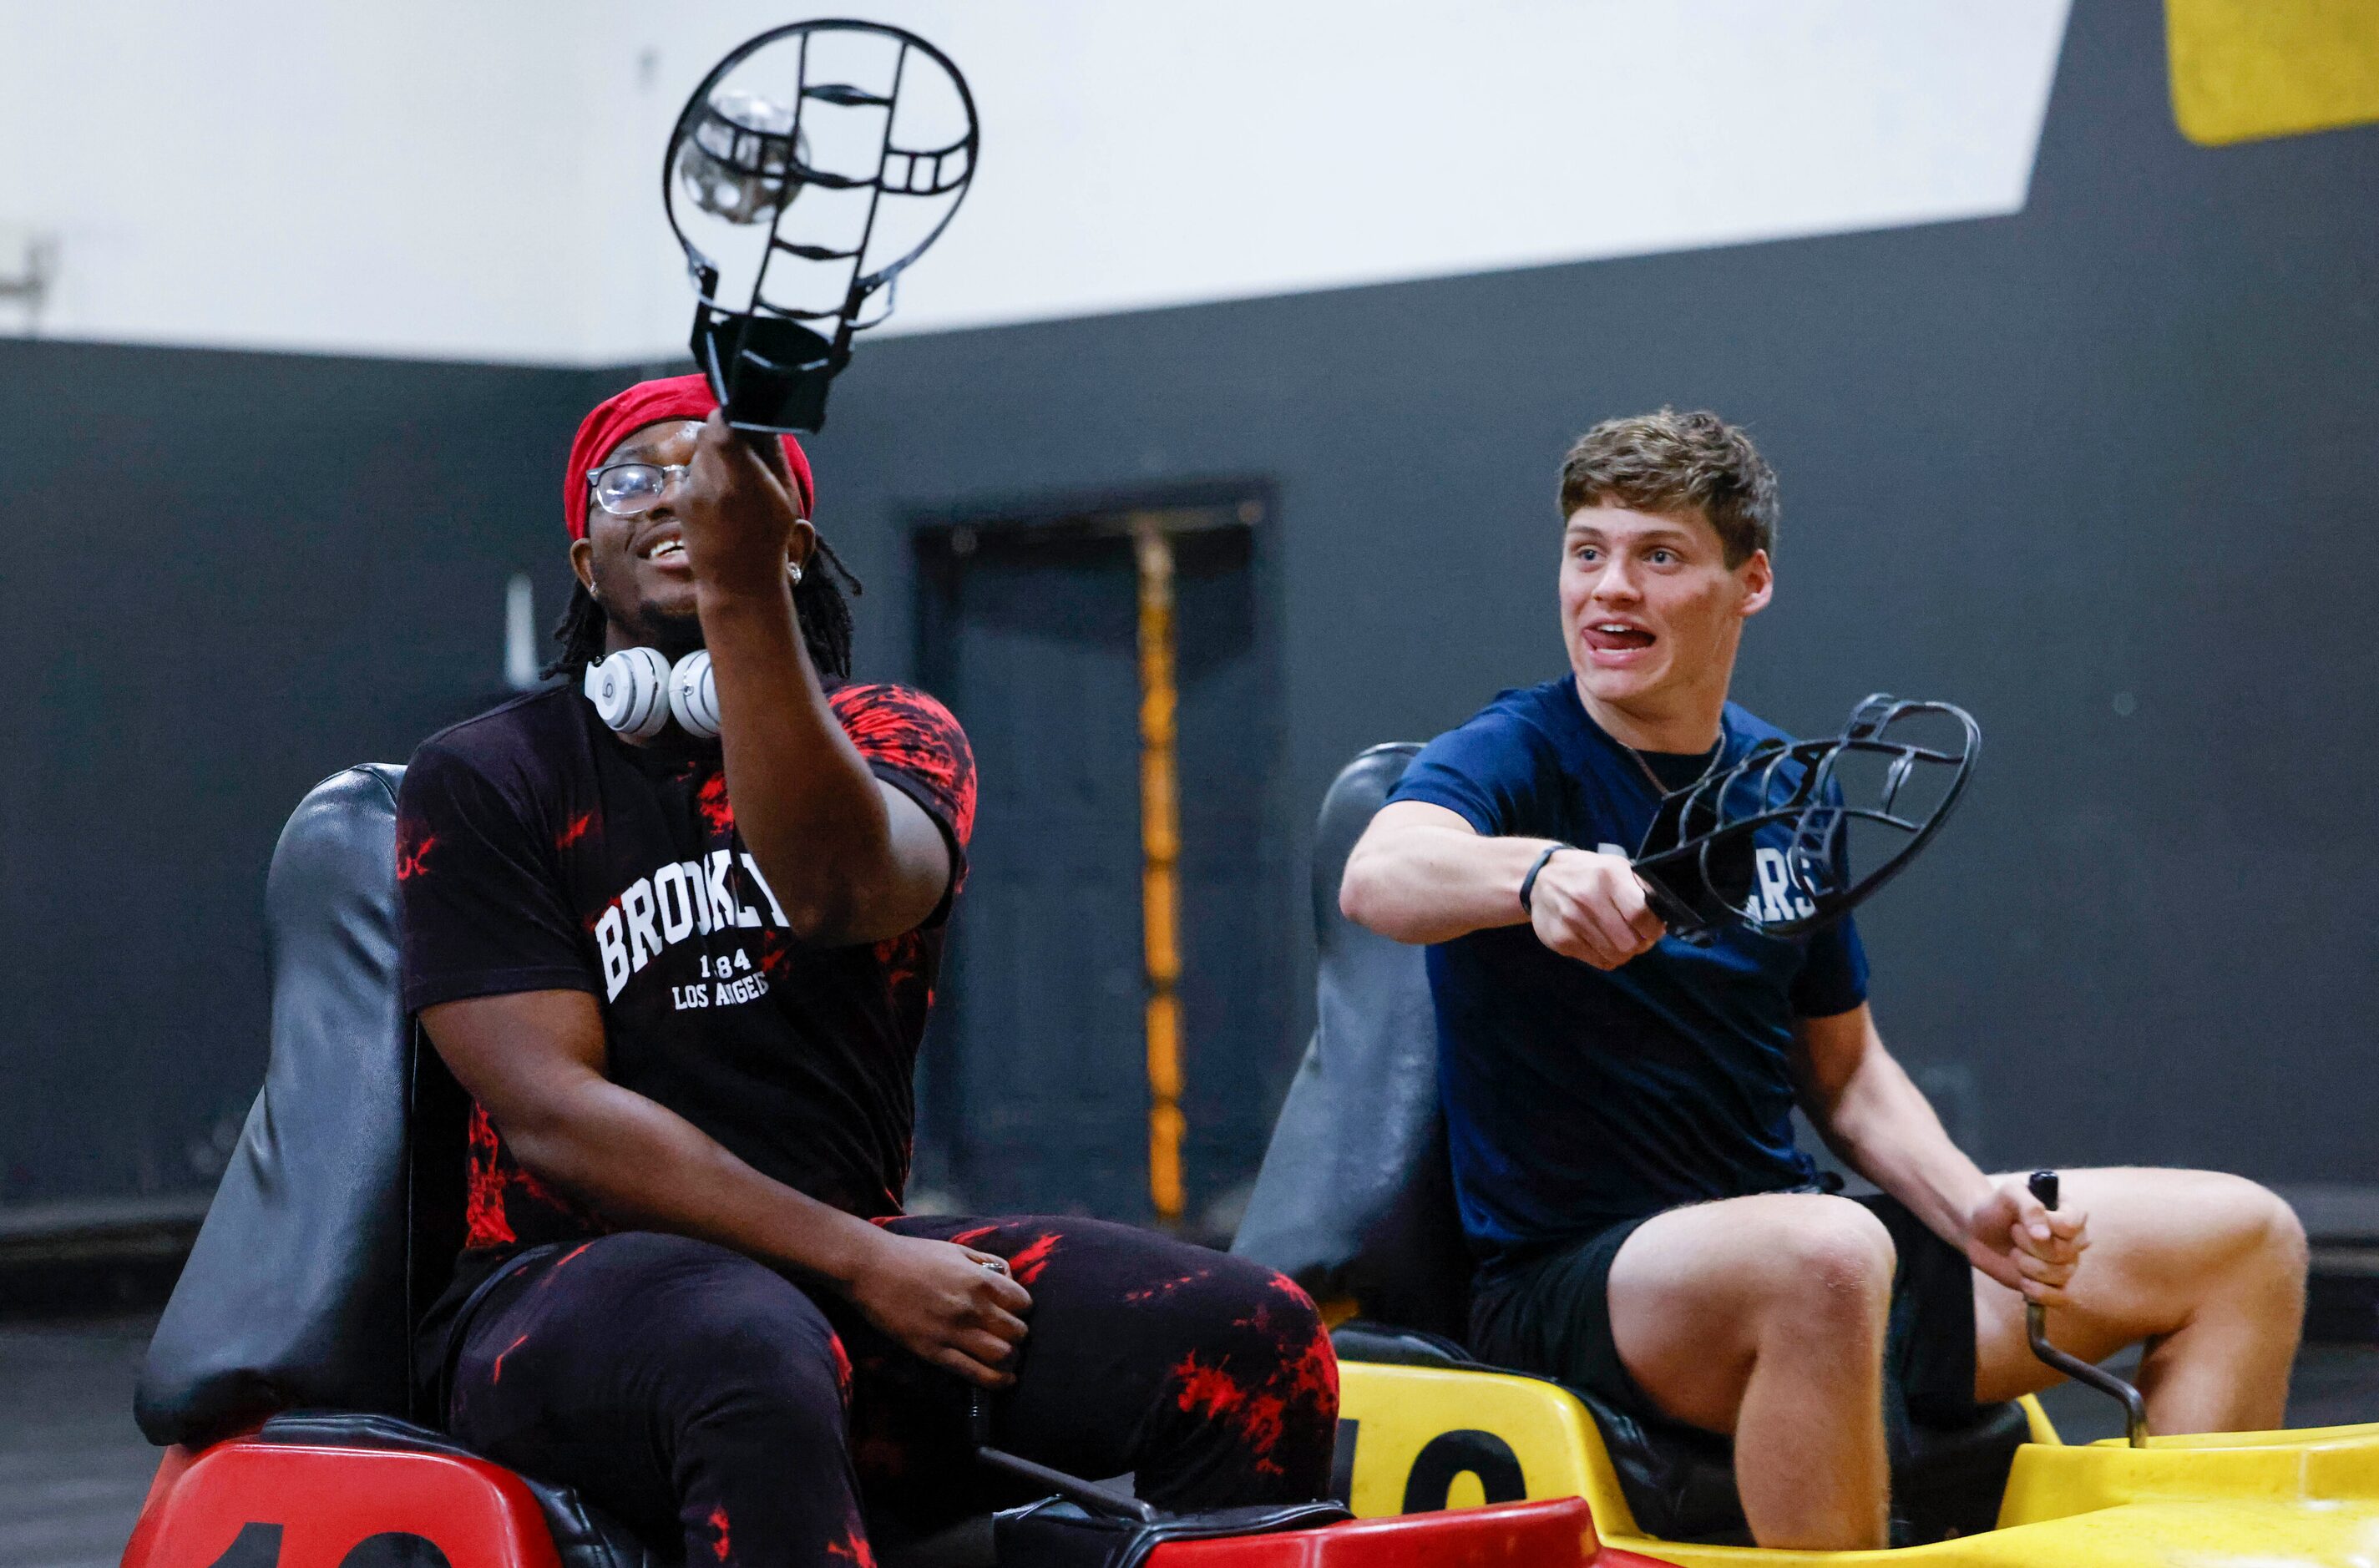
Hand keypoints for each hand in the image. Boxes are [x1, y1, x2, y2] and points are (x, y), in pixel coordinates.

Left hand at [678, 412, 815, 594]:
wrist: (738, 582)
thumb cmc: (770, 540)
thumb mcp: (786, 494)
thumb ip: (772, 452)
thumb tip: (762, 420)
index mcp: (740, 478)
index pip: (722, 424)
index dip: (730, 415)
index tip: (744, 420)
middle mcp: (709, 481)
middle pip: (709, 433)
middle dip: (726, 435)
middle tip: (746, 453)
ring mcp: (690, 491)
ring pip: (700, 452)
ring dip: (717, 456)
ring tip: (737, 483)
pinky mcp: (679, 500)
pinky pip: (693, 473)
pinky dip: (707, 476)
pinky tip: (723, 500)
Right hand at [845, 1233, 1032, 1387]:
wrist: (872, 1269)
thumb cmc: (914, 1255)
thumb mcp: (958, 1249)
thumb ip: (988, 1263)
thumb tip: (1009, 1280)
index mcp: (981, 1280)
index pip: (1024, 1303)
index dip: (1022, 1309)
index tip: (1012, 1312)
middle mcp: (973, 1308)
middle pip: (1018, 1332)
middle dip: (1017, 1335)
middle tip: (1006, 1335)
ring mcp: (954, 1332)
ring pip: (1003, 1356)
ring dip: (1009, 1359)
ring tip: (1003, 1357)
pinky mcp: (935, 1353)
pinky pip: (976, 1374)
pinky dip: (996, 1381)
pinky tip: (1002, 1381)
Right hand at [1528, 848, 1665, 968]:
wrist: (1540, 877)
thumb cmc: (1588, 873)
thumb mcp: (1616, 868)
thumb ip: (1639, 889)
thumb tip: (1662, 918)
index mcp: (1608, 876)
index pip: (1640, 914)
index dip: (1653, 929)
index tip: (1653, 930)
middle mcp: (1588, 898)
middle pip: (1629, 942)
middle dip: (1640, 944)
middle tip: (1637, 938)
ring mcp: (1571, 921)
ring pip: (1615, 956)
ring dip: (1623, 953)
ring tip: (1618, 941)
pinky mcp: (1560, 940)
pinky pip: (1598, 962)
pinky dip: (1606, 958)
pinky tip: (1600, 943)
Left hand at [1964, 1175, 2089, 1303]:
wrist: (1979, 1231)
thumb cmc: (1997, 1208)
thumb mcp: (2009, 1193)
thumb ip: (2029, 1206)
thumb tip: (2044, 1235)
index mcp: (2068, 1212)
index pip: (2073, 1225)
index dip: (2049, 1226)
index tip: (2022, 1222)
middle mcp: (2072, 1239)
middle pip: (2065, 1251)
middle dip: (2032, 1245)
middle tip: (2013, 1233)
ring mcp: (2064, 1263)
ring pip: (2062, 1274)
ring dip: (2031, 1266)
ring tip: (2014, 1253)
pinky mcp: (2052, 1283)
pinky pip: (2062, 1297)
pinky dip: (2043, 1293)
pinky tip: (2024, 1283)